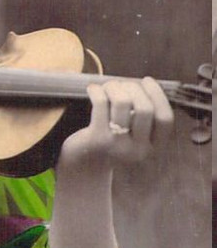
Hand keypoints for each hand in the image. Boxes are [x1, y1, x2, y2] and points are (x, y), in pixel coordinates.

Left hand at [58, 76, 173, 171]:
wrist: (82, 166)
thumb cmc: (110, 141)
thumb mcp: (131, 134)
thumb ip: (142, 114)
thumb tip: (145, 83)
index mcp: (152, 148)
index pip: (165, 119)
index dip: (158, 95)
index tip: (146, 80)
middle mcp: (138, 150)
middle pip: (145, 108)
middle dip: (134, 88)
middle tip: (120, 85)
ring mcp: (118, 146)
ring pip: (123, 102)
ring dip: (115, 87)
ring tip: (107, 87)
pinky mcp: (97, 139)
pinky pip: (101, 104)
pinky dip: (97, 91)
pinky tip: (92, 89)